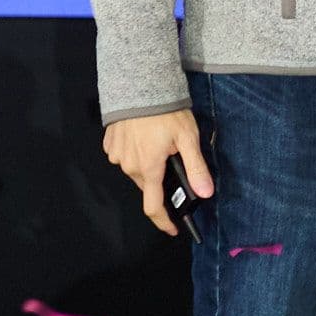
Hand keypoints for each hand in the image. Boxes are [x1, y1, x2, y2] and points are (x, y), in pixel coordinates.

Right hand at [104, 109, 212, 236]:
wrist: (139, 85)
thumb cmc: (166, 111)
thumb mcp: (187, 138)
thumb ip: (196, 168)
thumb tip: (206, 193)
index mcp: (149, 168)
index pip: (154, 207)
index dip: (164, 222)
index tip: (173, 229)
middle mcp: (130, 166)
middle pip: (148, 186)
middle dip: (161, 182)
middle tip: (174, 163)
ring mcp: (117, 155)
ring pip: (136, 171)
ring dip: (148, 166)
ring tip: (159, 144)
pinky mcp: (110, 143)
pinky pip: (123, 156)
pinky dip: (134, 153)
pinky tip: (144, 138)